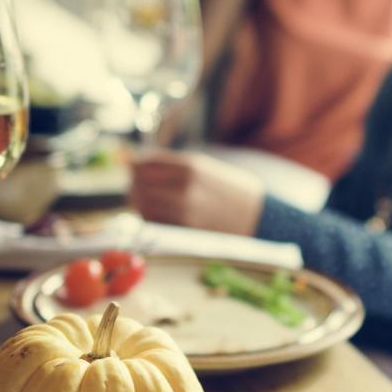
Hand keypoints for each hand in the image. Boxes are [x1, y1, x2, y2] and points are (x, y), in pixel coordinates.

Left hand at [128, 150, 264, 235]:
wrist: (258, 215)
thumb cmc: (229, 189)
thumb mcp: (204, 167)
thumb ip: (170, 164)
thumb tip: (134, 163)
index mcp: (191, 167)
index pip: (146, 163)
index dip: (135, 165)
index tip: (133, 166)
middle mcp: (185, 187)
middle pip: (140, 183)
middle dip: (134, 182)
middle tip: (136, 182)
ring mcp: (183, 210)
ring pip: (143, 203)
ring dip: (138, 199)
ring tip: (145, 197)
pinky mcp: (184, 229)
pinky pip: (153, 221)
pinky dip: (147, 215)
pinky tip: (155, 210)